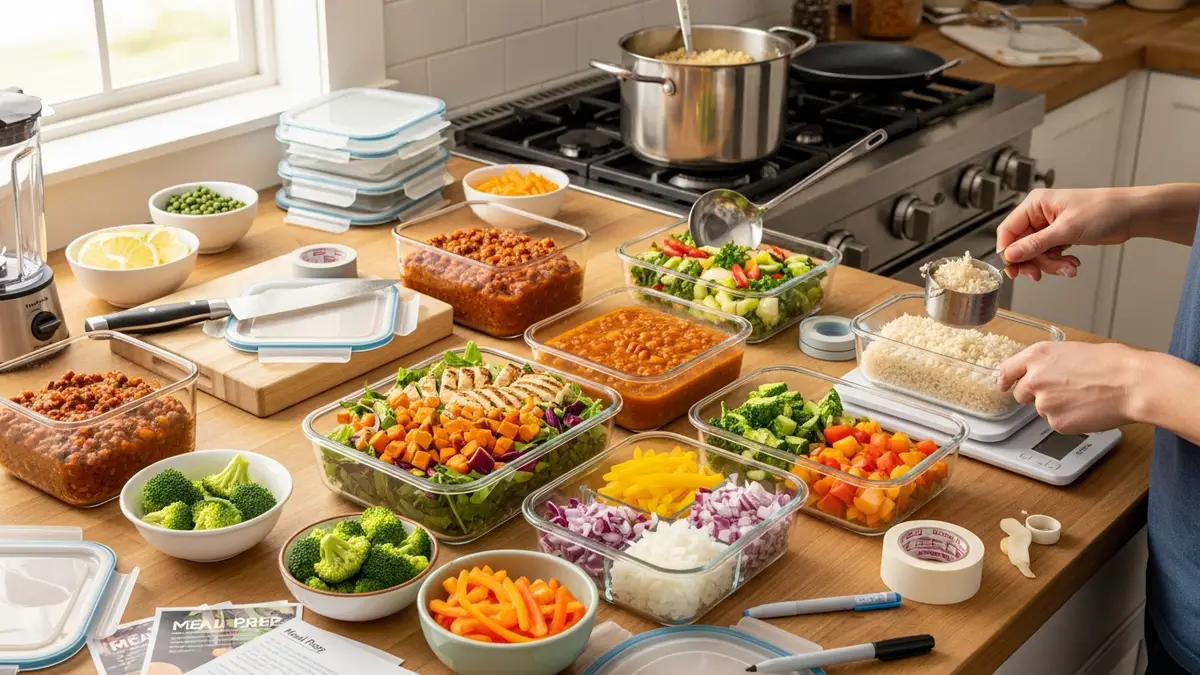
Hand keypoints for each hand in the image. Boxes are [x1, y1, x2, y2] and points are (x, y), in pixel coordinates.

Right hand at [997, 188, 1137, 280]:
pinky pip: (1050, 255)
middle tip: (1039, 275)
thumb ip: (1035, 244)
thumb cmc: (1104, 210)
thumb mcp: (1066, 230)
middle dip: (1034, 262)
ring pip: (1036, 254)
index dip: (1008, 251)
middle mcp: (1040, 214)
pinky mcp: (1061, 236)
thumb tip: (1010, 255)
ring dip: (1050, 265)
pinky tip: (1072, 263)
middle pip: (1021, 246)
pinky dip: (1059, 263)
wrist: (1132, 215)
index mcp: (1035, 204)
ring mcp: (1050, 227)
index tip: (1013, 269)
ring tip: (1068, 267)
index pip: (1008, 230)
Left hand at [997, 341, 1146, 433]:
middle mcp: (1034, 379)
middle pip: (1020, 393)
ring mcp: (1043, 402)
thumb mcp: (1072, 350)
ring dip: (1055, 406)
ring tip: (1082, 397)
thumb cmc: (1112, 364)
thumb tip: (1041, 370)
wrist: (1132, 384)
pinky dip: (1069, 419)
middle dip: (1035, 395)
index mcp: (1037, 356)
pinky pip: (1056, 422)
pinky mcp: (1056, 422)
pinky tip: (1087, 409)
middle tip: (1061, 392)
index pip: (1006, 369)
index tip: (1004, 385)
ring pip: (1041, 409)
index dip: (1005, 379)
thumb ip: (1048, 362)